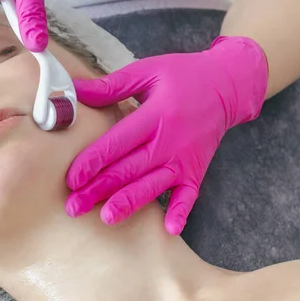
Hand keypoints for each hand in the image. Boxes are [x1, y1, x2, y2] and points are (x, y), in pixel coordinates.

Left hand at [65, 36, 268, 234]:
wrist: (228, 85)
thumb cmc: (183, 75)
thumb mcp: (148, 71)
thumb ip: (112, 85)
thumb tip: (75, 90)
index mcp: (155, 114)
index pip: (118, 142)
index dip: (93, 160)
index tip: (72, 178)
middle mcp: (170, 140)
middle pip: (129, 169)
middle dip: (99, 189)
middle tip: (74, 207)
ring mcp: (185, 158)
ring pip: (152, 185)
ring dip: (130, 203)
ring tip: (107, 218)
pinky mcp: (197, 169)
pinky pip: (190, 195)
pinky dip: (181, 211)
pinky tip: (169, 229)